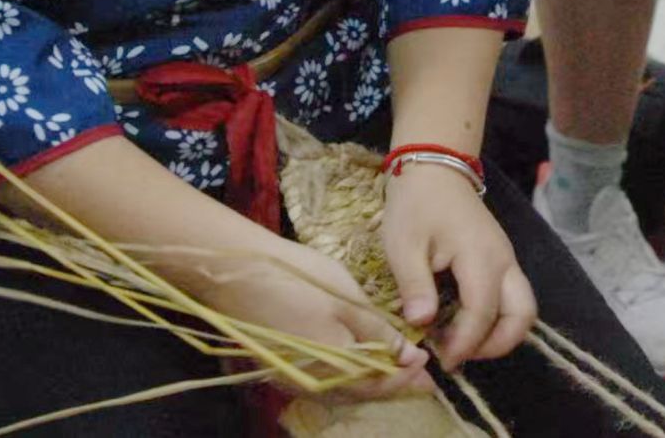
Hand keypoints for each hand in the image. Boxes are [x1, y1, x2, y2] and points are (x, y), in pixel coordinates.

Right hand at [191, 238, 433, 401]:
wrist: (236, 271)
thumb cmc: (297, 279)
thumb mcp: (347, 299)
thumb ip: (378, 331)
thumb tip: (407, 355)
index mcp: (336, 371)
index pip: (381, 385)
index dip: (408, 376)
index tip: (429, 363)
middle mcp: (315, 385)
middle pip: (362, 393)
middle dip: (393, 384)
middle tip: (420, 375)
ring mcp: (294, 379)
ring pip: (343, 389)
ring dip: (371, 381)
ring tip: (394, 368)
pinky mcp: (281, 367)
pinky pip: (324, 381)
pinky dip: (347, 374)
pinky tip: (357, 359)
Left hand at [382, 165, 537, 367]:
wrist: (434, 168)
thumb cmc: (416, 205)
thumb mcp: (403, 245)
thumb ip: (415, 285)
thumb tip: (422, 324)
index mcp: (481, 257)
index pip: (483, 313)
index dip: (465, 344)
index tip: (441, 360)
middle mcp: (504, 261)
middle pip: (523, 316)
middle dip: (496, 345)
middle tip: (460, 354)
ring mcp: (507, 259)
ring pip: (523, 308)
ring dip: (499, 333)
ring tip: (462, 341)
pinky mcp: (502, 259)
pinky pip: (511, 296)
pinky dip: (495, 318)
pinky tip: (462, 320)